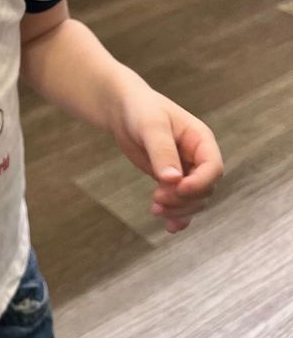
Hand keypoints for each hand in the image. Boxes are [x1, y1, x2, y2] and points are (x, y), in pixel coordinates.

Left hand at [112, 86, 222, 233]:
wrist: (124, 110)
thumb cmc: (141, 109)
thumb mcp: (151, 127)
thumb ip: (162, 151)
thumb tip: (173, 180)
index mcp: (201, 140)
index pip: (213, 168)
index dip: (200, 183)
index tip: (178, 189)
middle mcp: (198, 157)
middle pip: (204, 189)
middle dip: (184, 199)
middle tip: (157, 199)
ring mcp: (186, 170)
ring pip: (194, 200)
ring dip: (179, 209)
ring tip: (155, 210)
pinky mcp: (171, 180)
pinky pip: (181, 202)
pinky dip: (178, 215)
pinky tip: (169, 227)